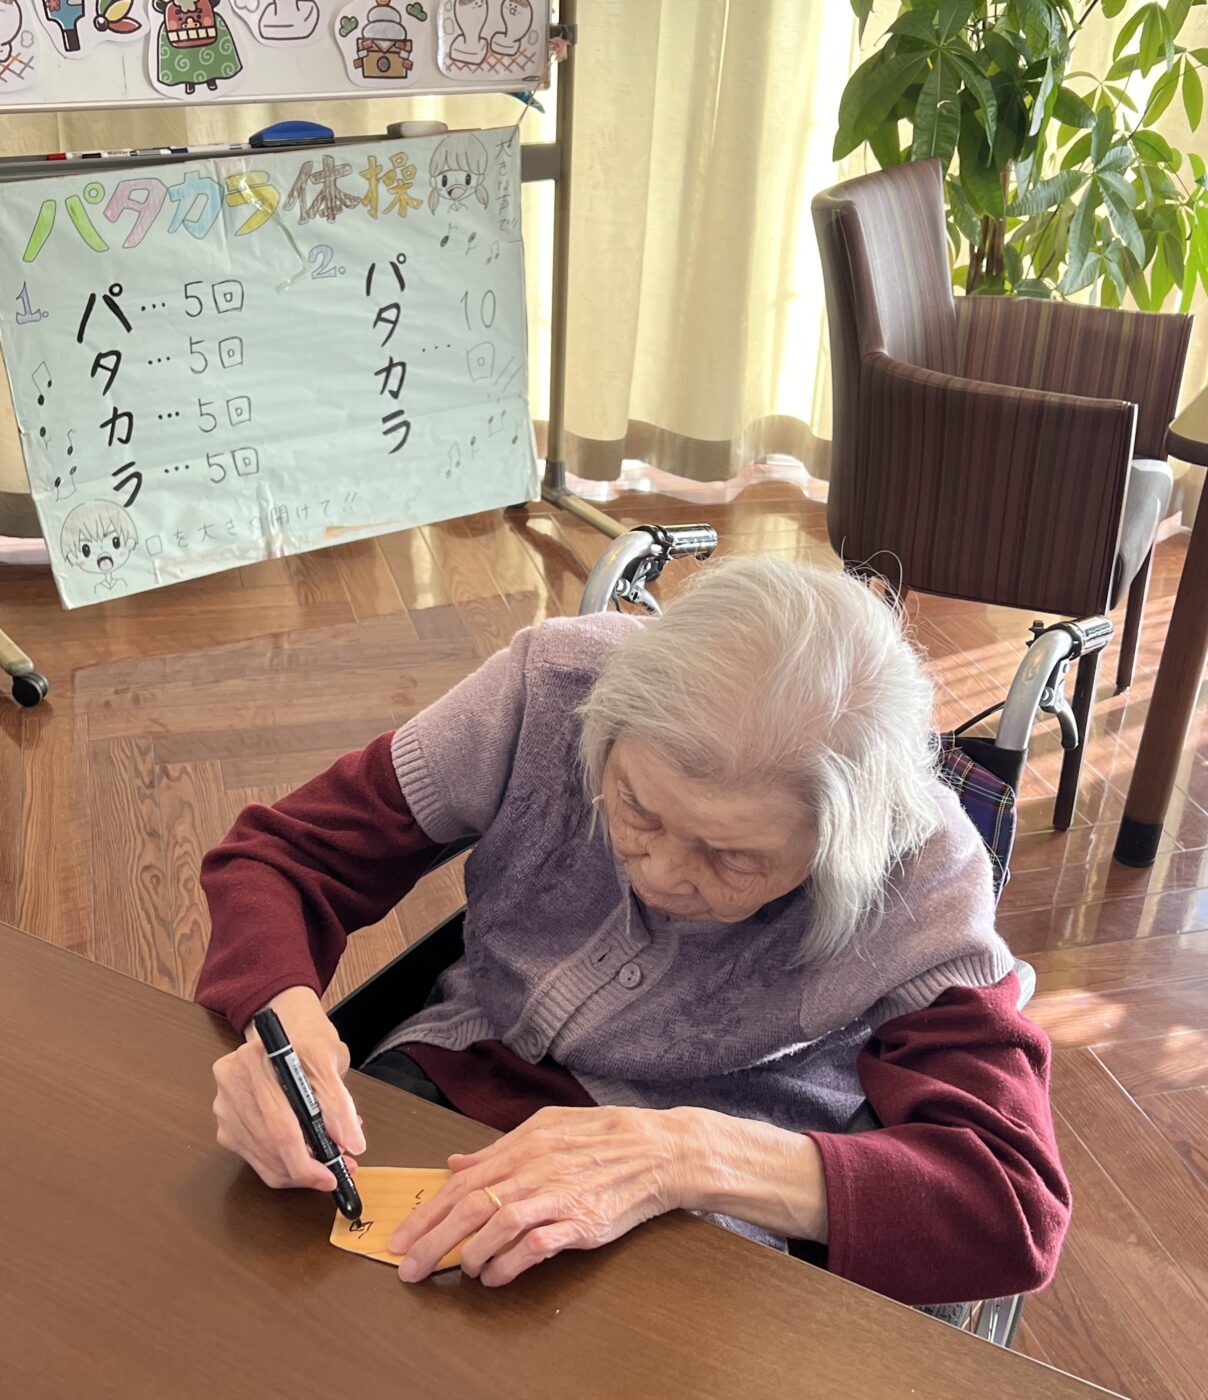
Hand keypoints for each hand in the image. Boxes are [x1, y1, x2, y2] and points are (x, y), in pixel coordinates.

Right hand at [211, 985, 366, 1191]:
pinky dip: (283, 1167)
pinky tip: (305, 1160)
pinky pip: (255, 1159)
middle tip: (336, 1174)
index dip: (307, 1158)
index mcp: (257, 1058)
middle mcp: (232, 1081)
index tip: (333, 1173)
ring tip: (326, 1166)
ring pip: (262, 1158)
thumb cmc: (309, 1045)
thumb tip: (350, 1143)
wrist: (287, 1032)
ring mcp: (224, 1105)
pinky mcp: (225, 1125)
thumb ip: (339, 1102)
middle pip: (269, 1144)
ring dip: (297, 1171)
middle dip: (307, 1168)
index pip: (280, 1123)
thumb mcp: (331, 1061)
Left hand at [389, 1105, 691, 1286]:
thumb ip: (498, 1149)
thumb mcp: (547, 1127)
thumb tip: (456, 1164)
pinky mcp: (582, 1221)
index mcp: (524, 1145)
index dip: (428, 1212)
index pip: (462, 1182)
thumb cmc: (604, 1136)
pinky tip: (495, 1277)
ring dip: (470, 1253)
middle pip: (471, 1206)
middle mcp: (536, 1168)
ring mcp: (559, 1195)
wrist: (658, 1150)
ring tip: (457, 1270)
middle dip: (433, 1239)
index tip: (402, 1237)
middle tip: (408, 1268)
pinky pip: (537, 1245)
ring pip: (499, 1224)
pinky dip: (510, 1264)